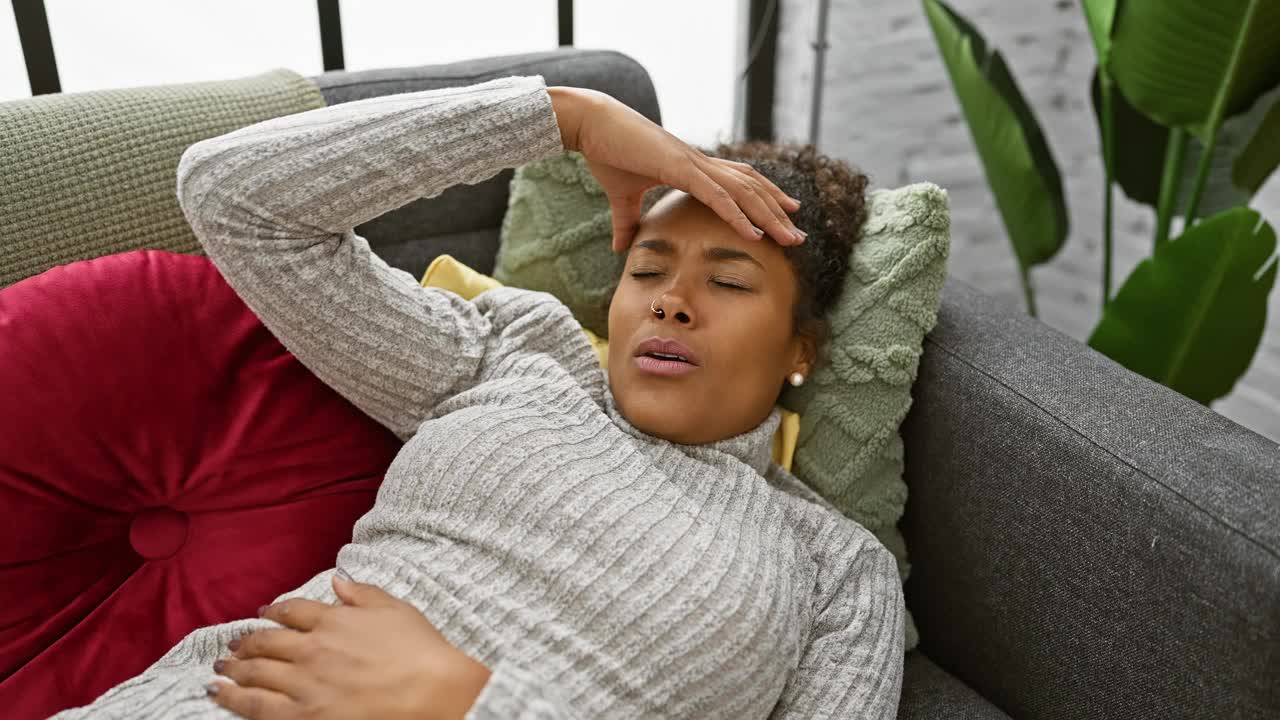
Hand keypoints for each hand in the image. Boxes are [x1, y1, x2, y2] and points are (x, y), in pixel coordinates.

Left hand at [207, 572, 490, 719]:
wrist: (433, 691)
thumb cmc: (421, 651)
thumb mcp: (395, 609)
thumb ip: (362, 594)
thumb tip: (338, 581)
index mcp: (334, 620)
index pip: (291, 610)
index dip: (274, 611)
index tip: (264, 613)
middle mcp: (313, 649)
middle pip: (266, 642)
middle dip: (246, 642)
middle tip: (232, 644)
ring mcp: (305, 684)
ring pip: (255, 674)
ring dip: (233, 669)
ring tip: (219, 669)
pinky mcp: (305, 716)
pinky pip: (258, 708)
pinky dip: (233, 699)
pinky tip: (220, 694)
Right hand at [548, 86, 804, 252]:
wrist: (590, 123)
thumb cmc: (606, 152)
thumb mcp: (621, 196)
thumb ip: (626, 222)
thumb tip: (621, 250)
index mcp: (692, 167)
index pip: (738, 182)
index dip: (764, 198)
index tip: (784, 217)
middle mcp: (700, 163)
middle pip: (751, 188)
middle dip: (777, 213)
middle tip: (798, 236)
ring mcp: (693, 164)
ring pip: (743, 193)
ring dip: (768, 218)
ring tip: (789, 239)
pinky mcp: (680, 168)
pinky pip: (717, 196)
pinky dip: (738, 216)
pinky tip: (755, 234)